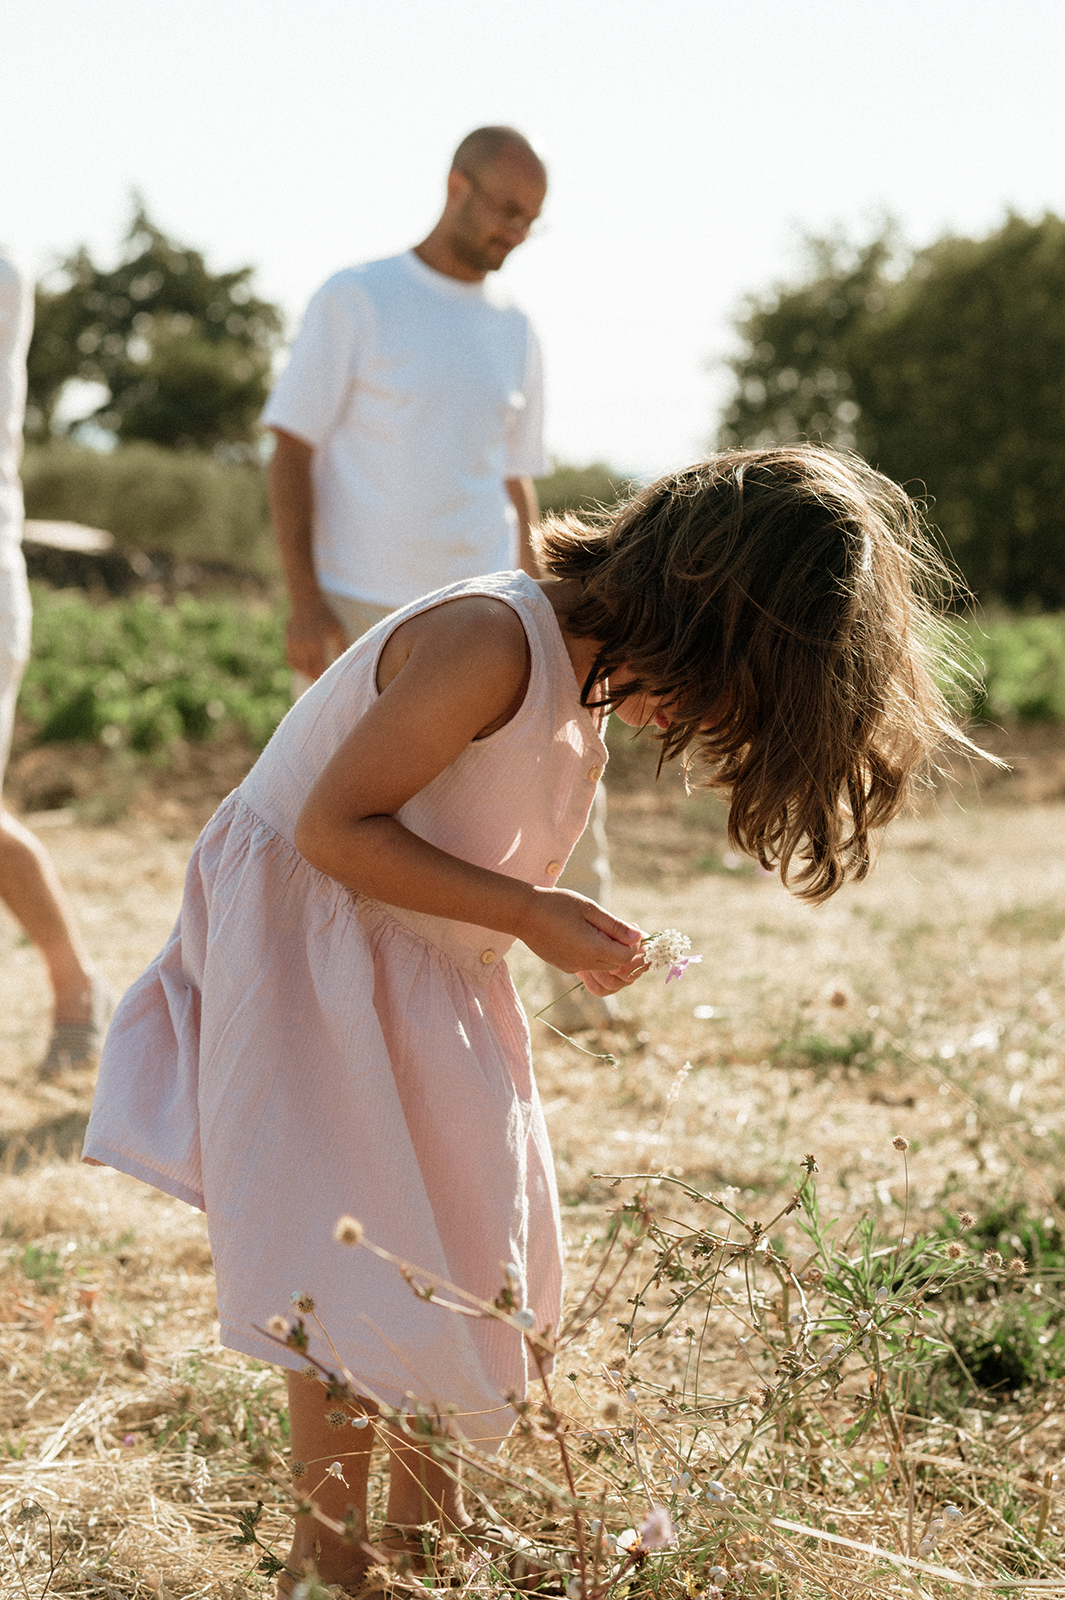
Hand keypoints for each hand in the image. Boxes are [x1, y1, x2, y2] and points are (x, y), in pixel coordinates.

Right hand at [286, 596, 348, 679]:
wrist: (306, 601)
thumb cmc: (326, 615)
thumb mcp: (338, 630)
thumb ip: (341, 647)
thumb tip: (345, 661)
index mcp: (316, 644)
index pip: (318, 668)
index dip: (323, 677)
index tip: (329, 683)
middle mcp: (303, 647)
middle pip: (307, 670)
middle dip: (314, 678)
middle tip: (322, 684)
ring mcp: (293, 644)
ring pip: (298, 667)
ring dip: (305, 673)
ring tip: (313, 677)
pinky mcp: (288, 642)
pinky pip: (291, 660)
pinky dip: (297, 666)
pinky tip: (304, 668)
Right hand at [518, 887, 647, 987]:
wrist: (522, 913)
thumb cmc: (557, 904)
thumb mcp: (589, 909)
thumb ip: (615, 925)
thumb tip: (638, 936)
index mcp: (593, 949)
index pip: (627, 957)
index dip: (633, 943)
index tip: (629, 926)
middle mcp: (584, 963)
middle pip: (616, 964)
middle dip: (622, 947)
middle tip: (616, 925)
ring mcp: (572, 967)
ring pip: (602, 965)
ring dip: (607, 951)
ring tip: (597, 927)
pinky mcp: (563, 966)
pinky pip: (587, 964)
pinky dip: (592, 953)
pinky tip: (581, 934)